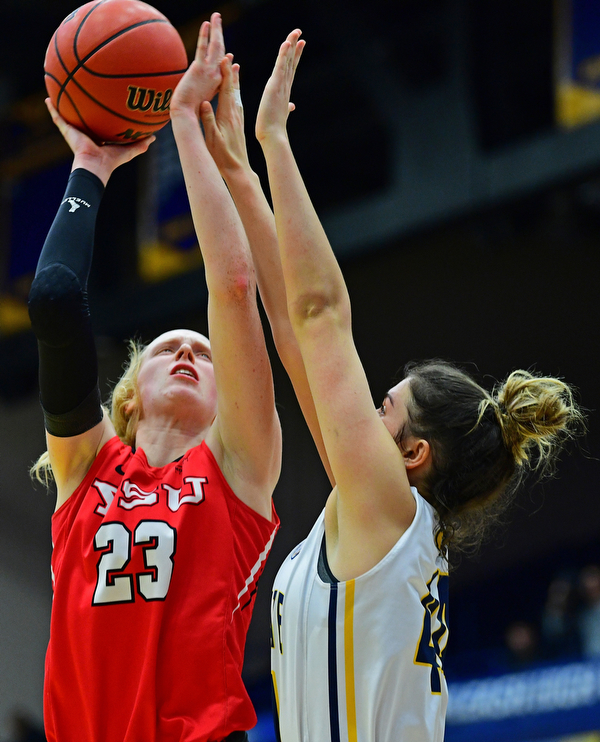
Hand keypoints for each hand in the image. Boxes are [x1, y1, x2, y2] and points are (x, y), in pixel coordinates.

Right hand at [46, 99, 153, 184]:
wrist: (95, 165)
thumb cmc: (111, 161)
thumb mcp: (129, 151)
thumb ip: (140, 145)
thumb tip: (153, 137)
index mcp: (99, 137)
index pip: (100, 123)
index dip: (101, 114)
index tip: (104, 103)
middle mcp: (86, 132)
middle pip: (84, 116)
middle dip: (83, 105)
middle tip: (83, 90)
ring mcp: (75, 131)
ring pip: (68, 114)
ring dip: (64, 104)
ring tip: (61, 88)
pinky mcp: (67, 130)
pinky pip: (57, 117)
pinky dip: (52, 108)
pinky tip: (48, 98)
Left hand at [170, 13, 224, 117]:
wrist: (186, 115)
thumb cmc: (192, 112)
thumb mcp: (203, 101)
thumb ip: (209, 91)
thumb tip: (208, 89)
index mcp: (218, 85)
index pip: (225, 69)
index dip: (227, 62)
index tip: (231, 57)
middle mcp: (217, 76)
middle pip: (222, 52)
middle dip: (221, 36)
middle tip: (220, 21)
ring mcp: (210, 71)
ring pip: (216, 46)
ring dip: (217, 29)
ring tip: (216, 16)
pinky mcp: (200, 69)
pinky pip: (203, 47)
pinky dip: (205, 34)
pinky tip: (207, 23)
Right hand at [200, 55, 250, 175]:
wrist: (238, 169)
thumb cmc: (223, 156)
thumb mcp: (212, 139)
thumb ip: (208, 120)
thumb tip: (203, 103)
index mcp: (227, 115)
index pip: (226, 89)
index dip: (225, 73)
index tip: (225, 58)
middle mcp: (235, 114)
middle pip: (233, 88)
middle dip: (230, 71)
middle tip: (230, 56)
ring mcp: (238, 119)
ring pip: (236, 94)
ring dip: (234, 80)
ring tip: (234, 67)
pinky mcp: (239, 124)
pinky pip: (237, 103)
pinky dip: (235, 92)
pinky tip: (235, 91)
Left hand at [255, 29, 303, 143]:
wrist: (272, 136)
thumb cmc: (273, 129)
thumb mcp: (280, 115)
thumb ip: (286, 108)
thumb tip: (292, 107)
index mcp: (284, 91)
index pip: (290, 70)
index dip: (295, 57)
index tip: (299, 45)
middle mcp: (284, 86)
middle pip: (291, 63)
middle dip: (295, 48)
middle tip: (300, 34)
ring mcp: (281, 86)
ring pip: (288, 62)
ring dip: (291, 46)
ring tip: (296, 33)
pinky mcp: (275, 86)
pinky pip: (280, 66)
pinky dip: (284, 54)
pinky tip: (286, 43)